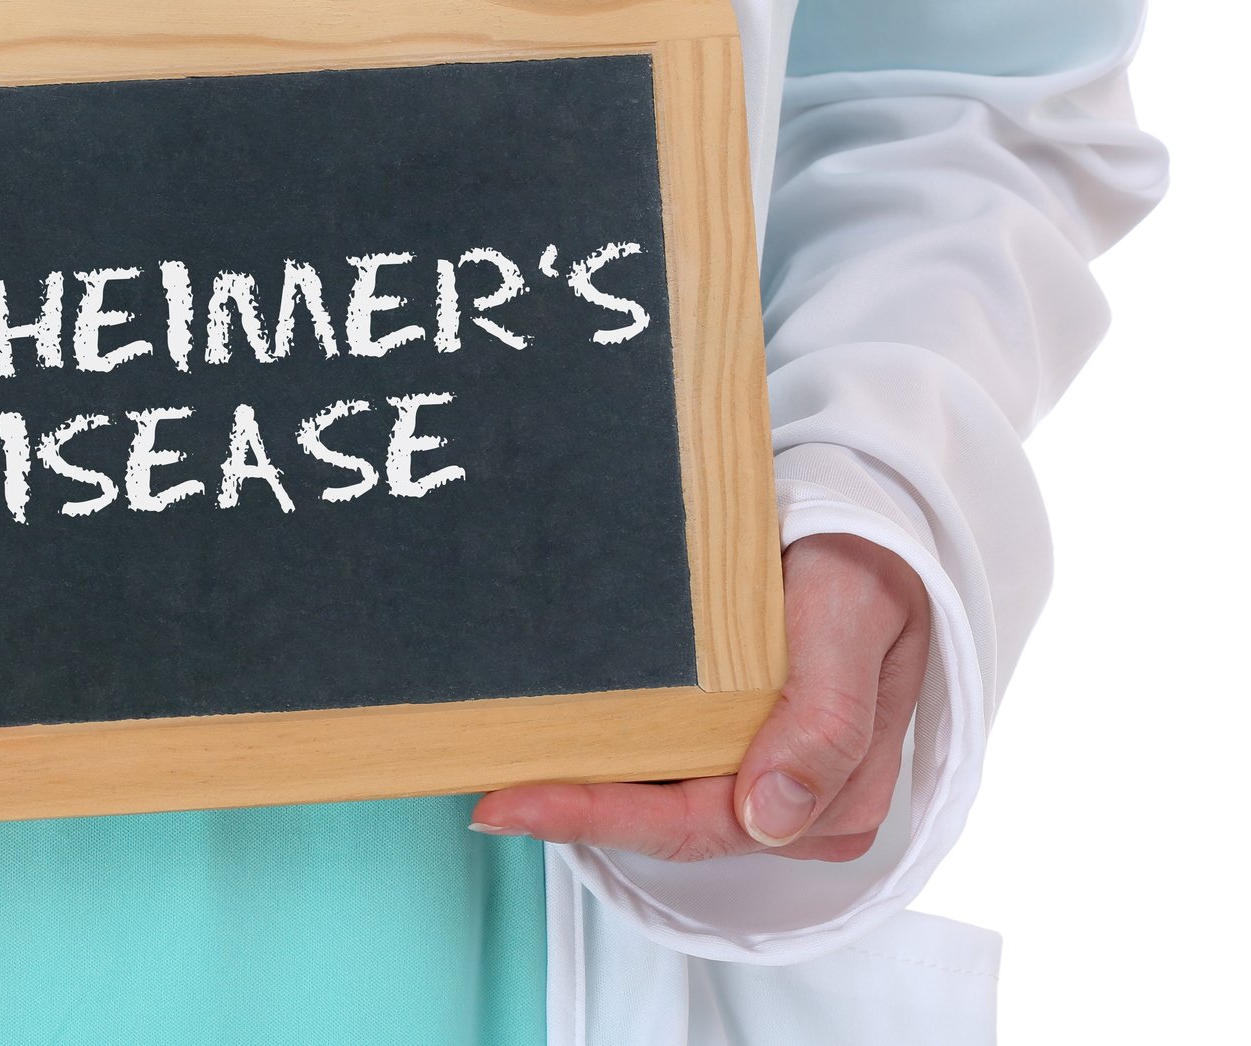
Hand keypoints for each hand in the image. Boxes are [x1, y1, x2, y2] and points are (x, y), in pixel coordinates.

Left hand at [469, 532, 930, 862]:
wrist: (870, 527)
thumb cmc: (865, 569)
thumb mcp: (852, 620)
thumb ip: (826, 718)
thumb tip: (771, 817)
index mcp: (835, 798)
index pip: (700, 826)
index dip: (602, 819)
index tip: (514, 805)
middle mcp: (795, 805)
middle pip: (665, 825)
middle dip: (572, 812)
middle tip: (483, 797)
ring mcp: (759, 776)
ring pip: (654, 801)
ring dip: (578, 789)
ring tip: (491, 772)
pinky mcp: (730, 743)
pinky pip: (656, 764)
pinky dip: (600, 757)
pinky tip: (543, 743)